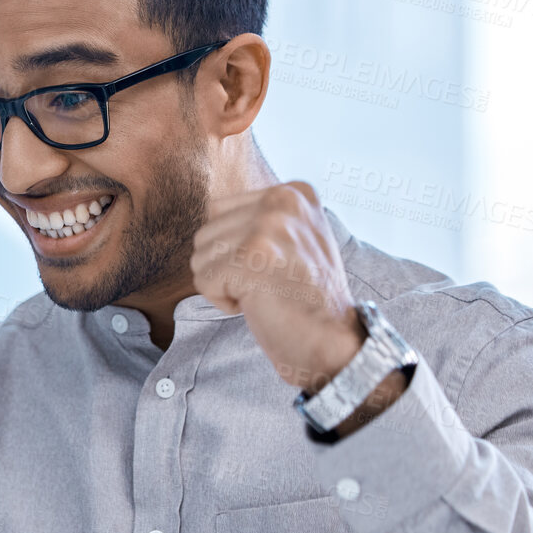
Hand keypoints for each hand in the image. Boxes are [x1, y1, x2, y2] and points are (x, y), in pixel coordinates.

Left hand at [191, 181, 405, 435]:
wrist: (332, 340)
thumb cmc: (305, 297)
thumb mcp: (293, 238)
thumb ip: (258, 217)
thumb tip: (210, 210)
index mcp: (293, 191)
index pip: (219, 210)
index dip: (233, 249)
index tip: (273, 267)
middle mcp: (283, 200)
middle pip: (206, 233)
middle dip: (224, 267)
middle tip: (268, 283)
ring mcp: (268, 227)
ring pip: (200, 256)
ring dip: (223, 284)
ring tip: (264, 292)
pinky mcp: (252, 257)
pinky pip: (203, 280)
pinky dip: (222, 302)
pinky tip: (257, 304)